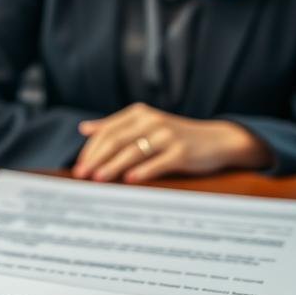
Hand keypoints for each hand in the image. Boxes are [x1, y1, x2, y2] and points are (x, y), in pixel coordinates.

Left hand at [72, 103, 271, 182]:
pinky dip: (142, 171)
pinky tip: (129, 180)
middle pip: (116, 140)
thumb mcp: (145, 125)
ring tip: (98, 179)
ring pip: (133, 152)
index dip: (91, 148)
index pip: (107, 131)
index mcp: (139, 113)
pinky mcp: (182, 152)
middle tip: (81, 174)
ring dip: (112, 166)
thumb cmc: (175, 135)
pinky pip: (158, 163)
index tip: (78, 164)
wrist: (217, 140)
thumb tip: (83, 128)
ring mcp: (167, 136)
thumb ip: (115, 126)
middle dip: (96, 158)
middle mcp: (152, 121)